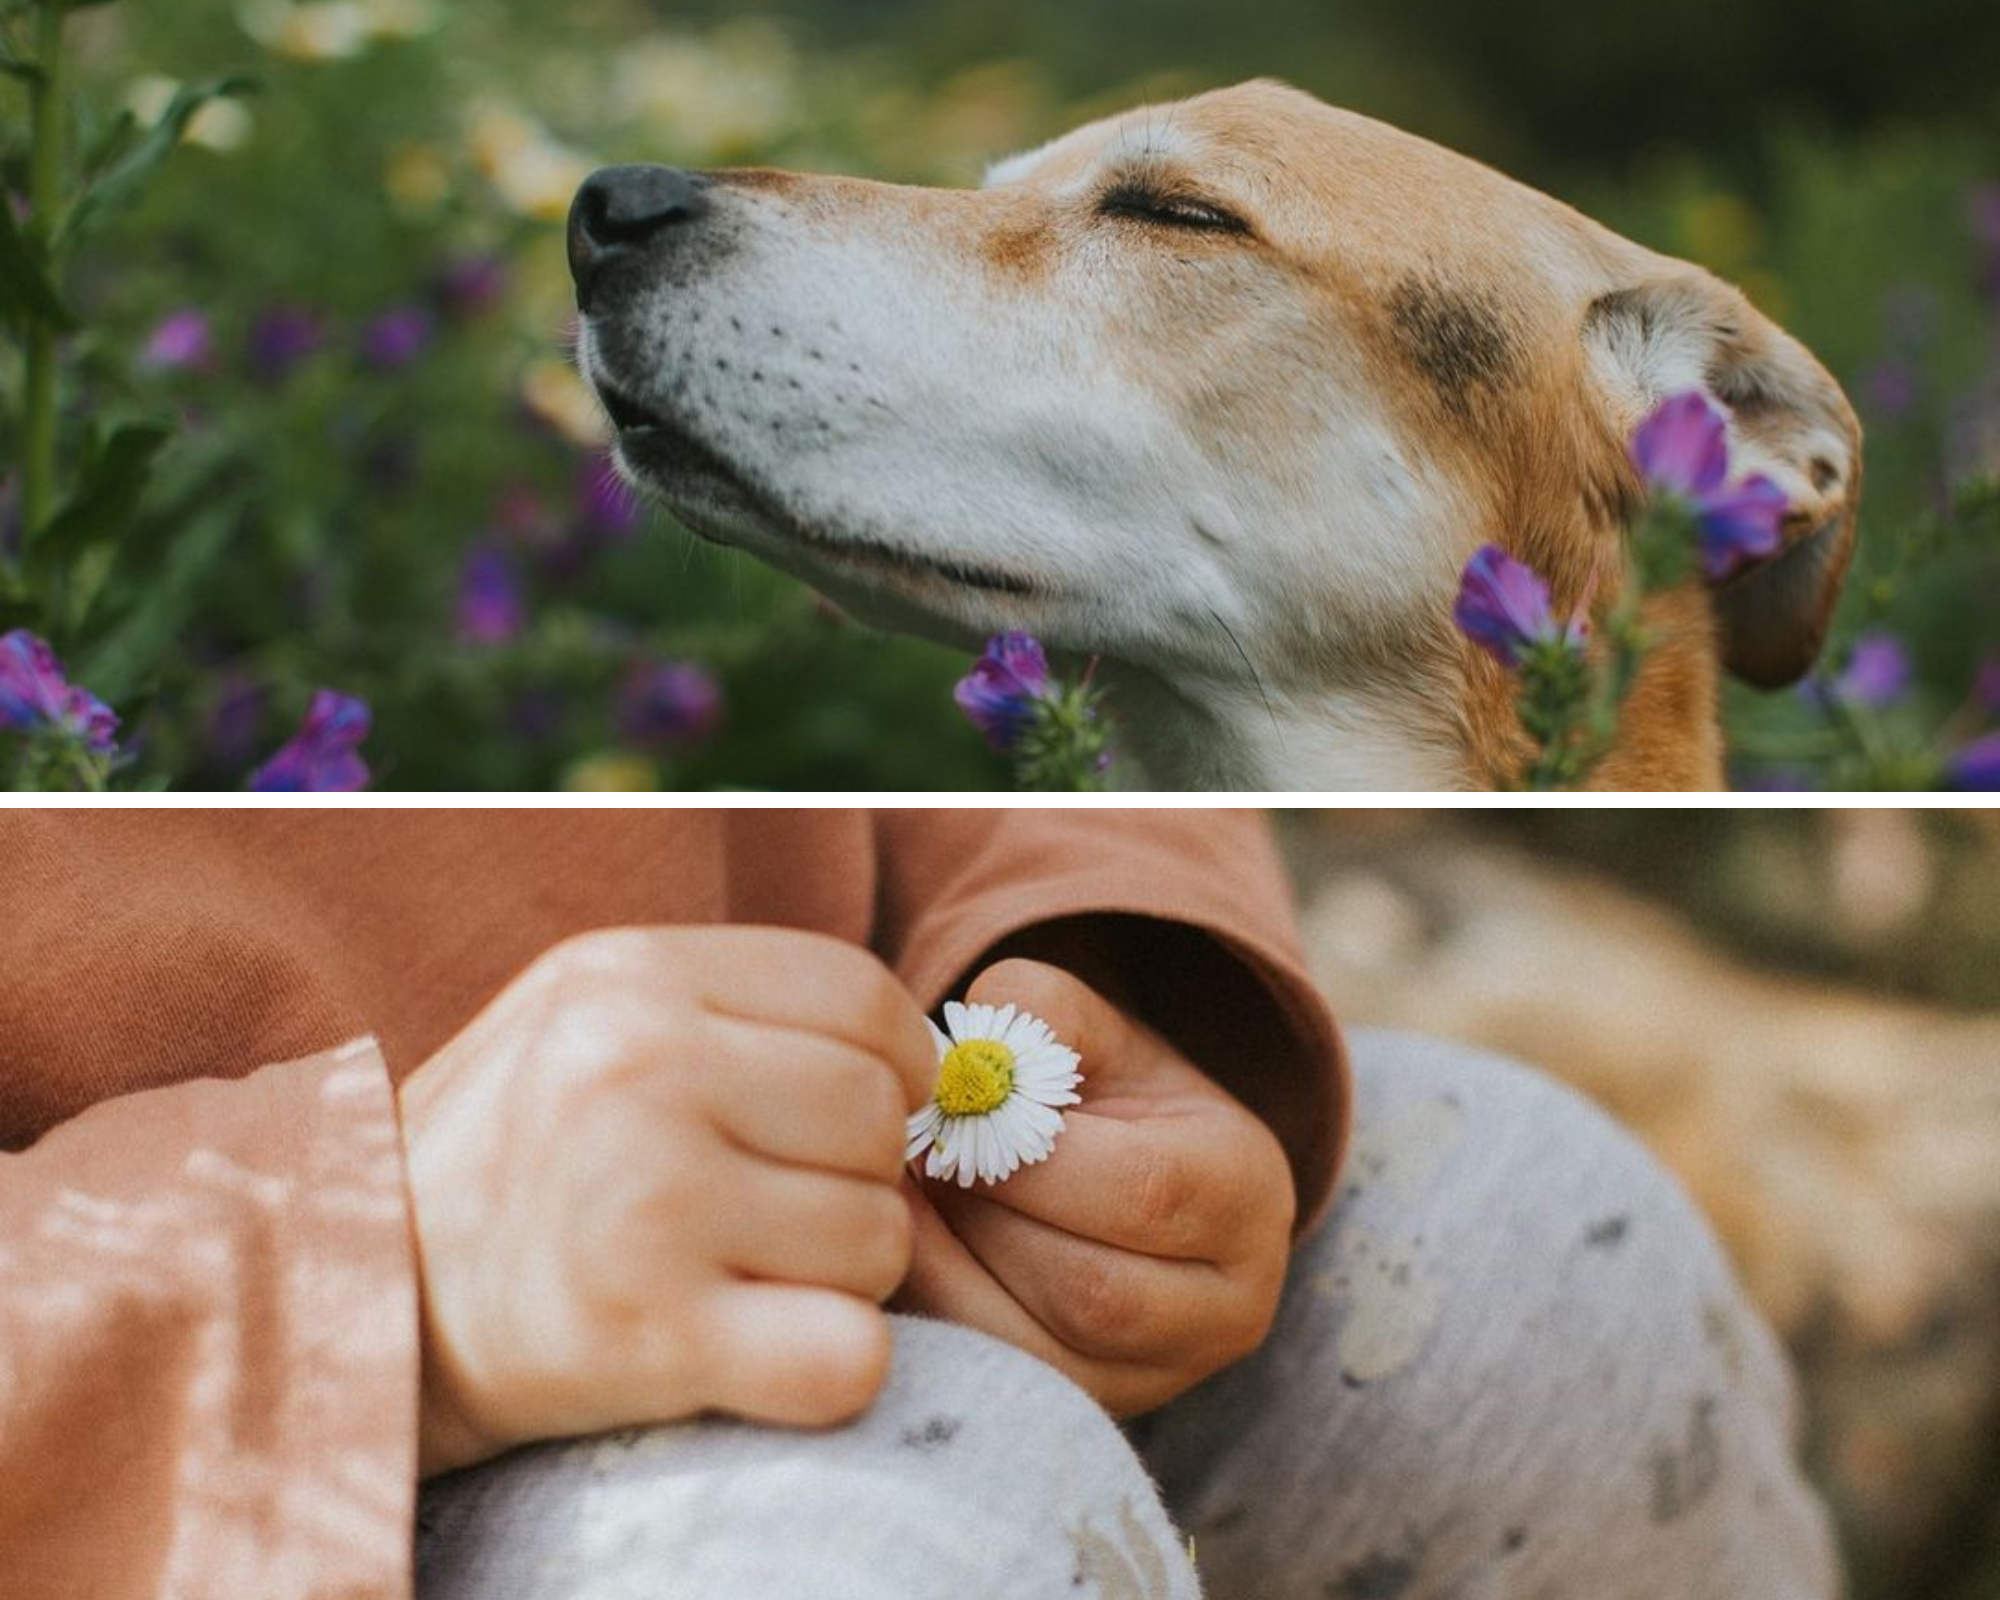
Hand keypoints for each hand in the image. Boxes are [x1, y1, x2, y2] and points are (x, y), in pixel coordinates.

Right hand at [396, 926, 936, 1476]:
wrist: (357, 1305)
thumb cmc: (514, 1159)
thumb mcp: (591, 1022)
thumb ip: (740, 1011)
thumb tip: (935, 1058)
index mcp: (629, 976)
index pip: (863, 994)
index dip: (893, 1063)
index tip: (850, 1117)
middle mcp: (637, 1070)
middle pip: (881, 1115)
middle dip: (856, 1175)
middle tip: (772, 1211)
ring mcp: (643, 1202)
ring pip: (881, 1237)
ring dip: (839, 1275)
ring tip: (737, 1274)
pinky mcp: (648, 1334)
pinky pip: (849, 1354)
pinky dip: (831, 1366)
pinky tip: (757, 1350)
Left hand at [894, 959, 1295, 1415]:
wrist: (1143, 1188)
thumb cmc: (1117, 1101)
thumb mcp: (1101, 1037)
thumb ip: (1050, 1014)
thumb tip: (980, 1034)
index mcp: (1249, 1192)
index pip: (1142, 1190)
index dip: (1030, 1154)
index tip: (947, 1105)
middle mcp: (1229, 1306)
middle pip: (1090, 1287)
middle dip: (982, 1213)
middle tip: (910, 1151)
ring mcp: (1163, 1378)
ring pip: (1037, 1345)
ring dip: (949, 1262)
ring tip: (903, 1191)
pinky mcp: (1090, 1410)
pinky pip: (997, 1372)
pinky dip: (937, 1304)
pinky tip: (902, 1241)